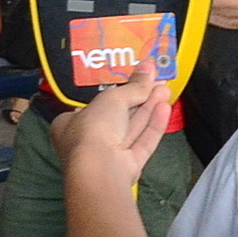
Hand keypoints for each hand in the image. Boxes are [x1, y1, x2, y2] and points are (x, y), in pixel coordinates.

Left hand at [50, 68, 170, 190]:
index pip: (96, 104)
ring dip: (149, 107)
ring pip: (132, 128)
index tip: (137, 79)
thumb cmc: (94, 129)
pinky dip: (152, 125)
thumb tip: (148, 67)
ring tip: (166, 89)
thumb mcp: (113, 99)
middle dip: (139, 97)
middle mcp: (88, 140)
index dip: (117, 91)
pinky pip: (141, 142)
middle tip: (157, 80)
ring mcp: (109, 155)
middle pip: (118, 115)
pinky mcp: (127, 166)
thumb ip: (133, 85)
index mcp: (71, 123)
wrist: (101, 169)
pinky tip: (165, 108)